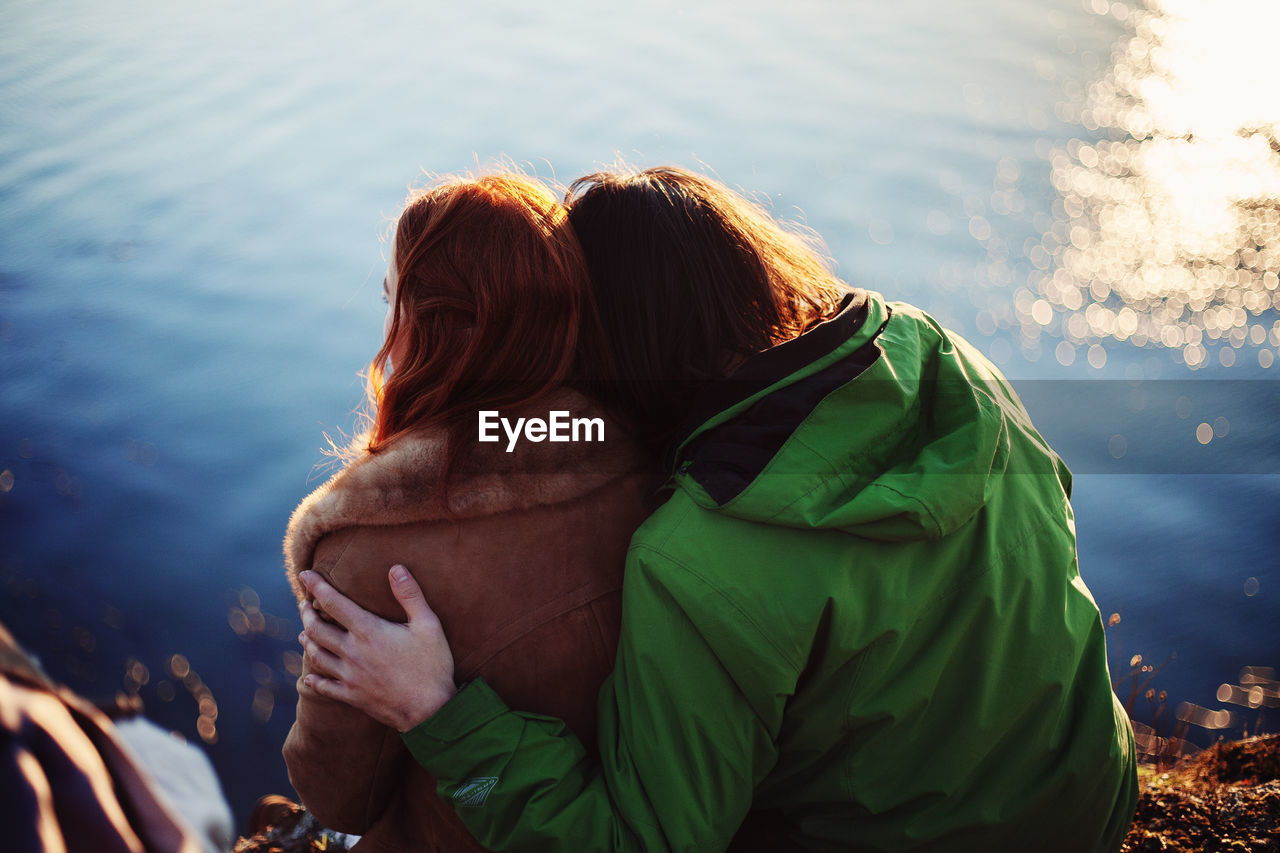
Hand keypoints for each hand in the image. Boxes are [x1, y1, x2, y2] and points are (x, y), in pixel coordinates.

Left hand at [297, 566, 456, 731]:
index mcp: (368, 631)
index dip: (317, 587)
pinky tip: (309, 677)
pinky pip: (324, 687)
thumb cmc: (432, 665)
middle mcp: (352, 652)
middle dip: (307, 614)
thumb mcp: (429, 625)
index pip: (334, 603)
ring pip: (317, 656)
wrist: (430, 710)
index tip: (306, 574)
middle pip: (317, 629)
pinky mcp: (352, 696)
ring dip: (307, 641)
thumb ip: (410, 595)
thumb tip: (396, 568)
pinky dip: (314, 680)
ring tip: (304, 632)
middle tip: (303, 604)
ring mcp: (349, 676)